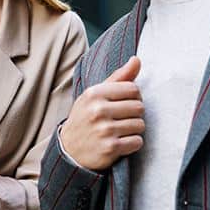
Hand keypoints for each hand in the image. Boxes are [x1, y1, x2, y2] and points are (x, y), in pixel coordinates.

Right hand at [59, 55, 144, 171]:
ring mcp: (104, 130)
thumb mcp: (95, 95)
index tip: (124, 103)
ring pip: (140, 125)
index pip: (133, 89)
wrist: (69, 149)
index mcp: (94, 94)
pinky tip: (121, 142)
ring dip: (134, 129)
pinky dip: (132, 143)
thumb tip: (137, 60)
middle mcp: (98, 110)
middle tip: (121, 118)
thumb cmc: (86, 117)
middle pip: (139, 107)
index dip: (133, 97)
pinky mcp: (110, 148)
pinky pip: (137, 142)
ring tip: (120, 130)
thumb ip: (118, 77)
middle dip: (134, 114)